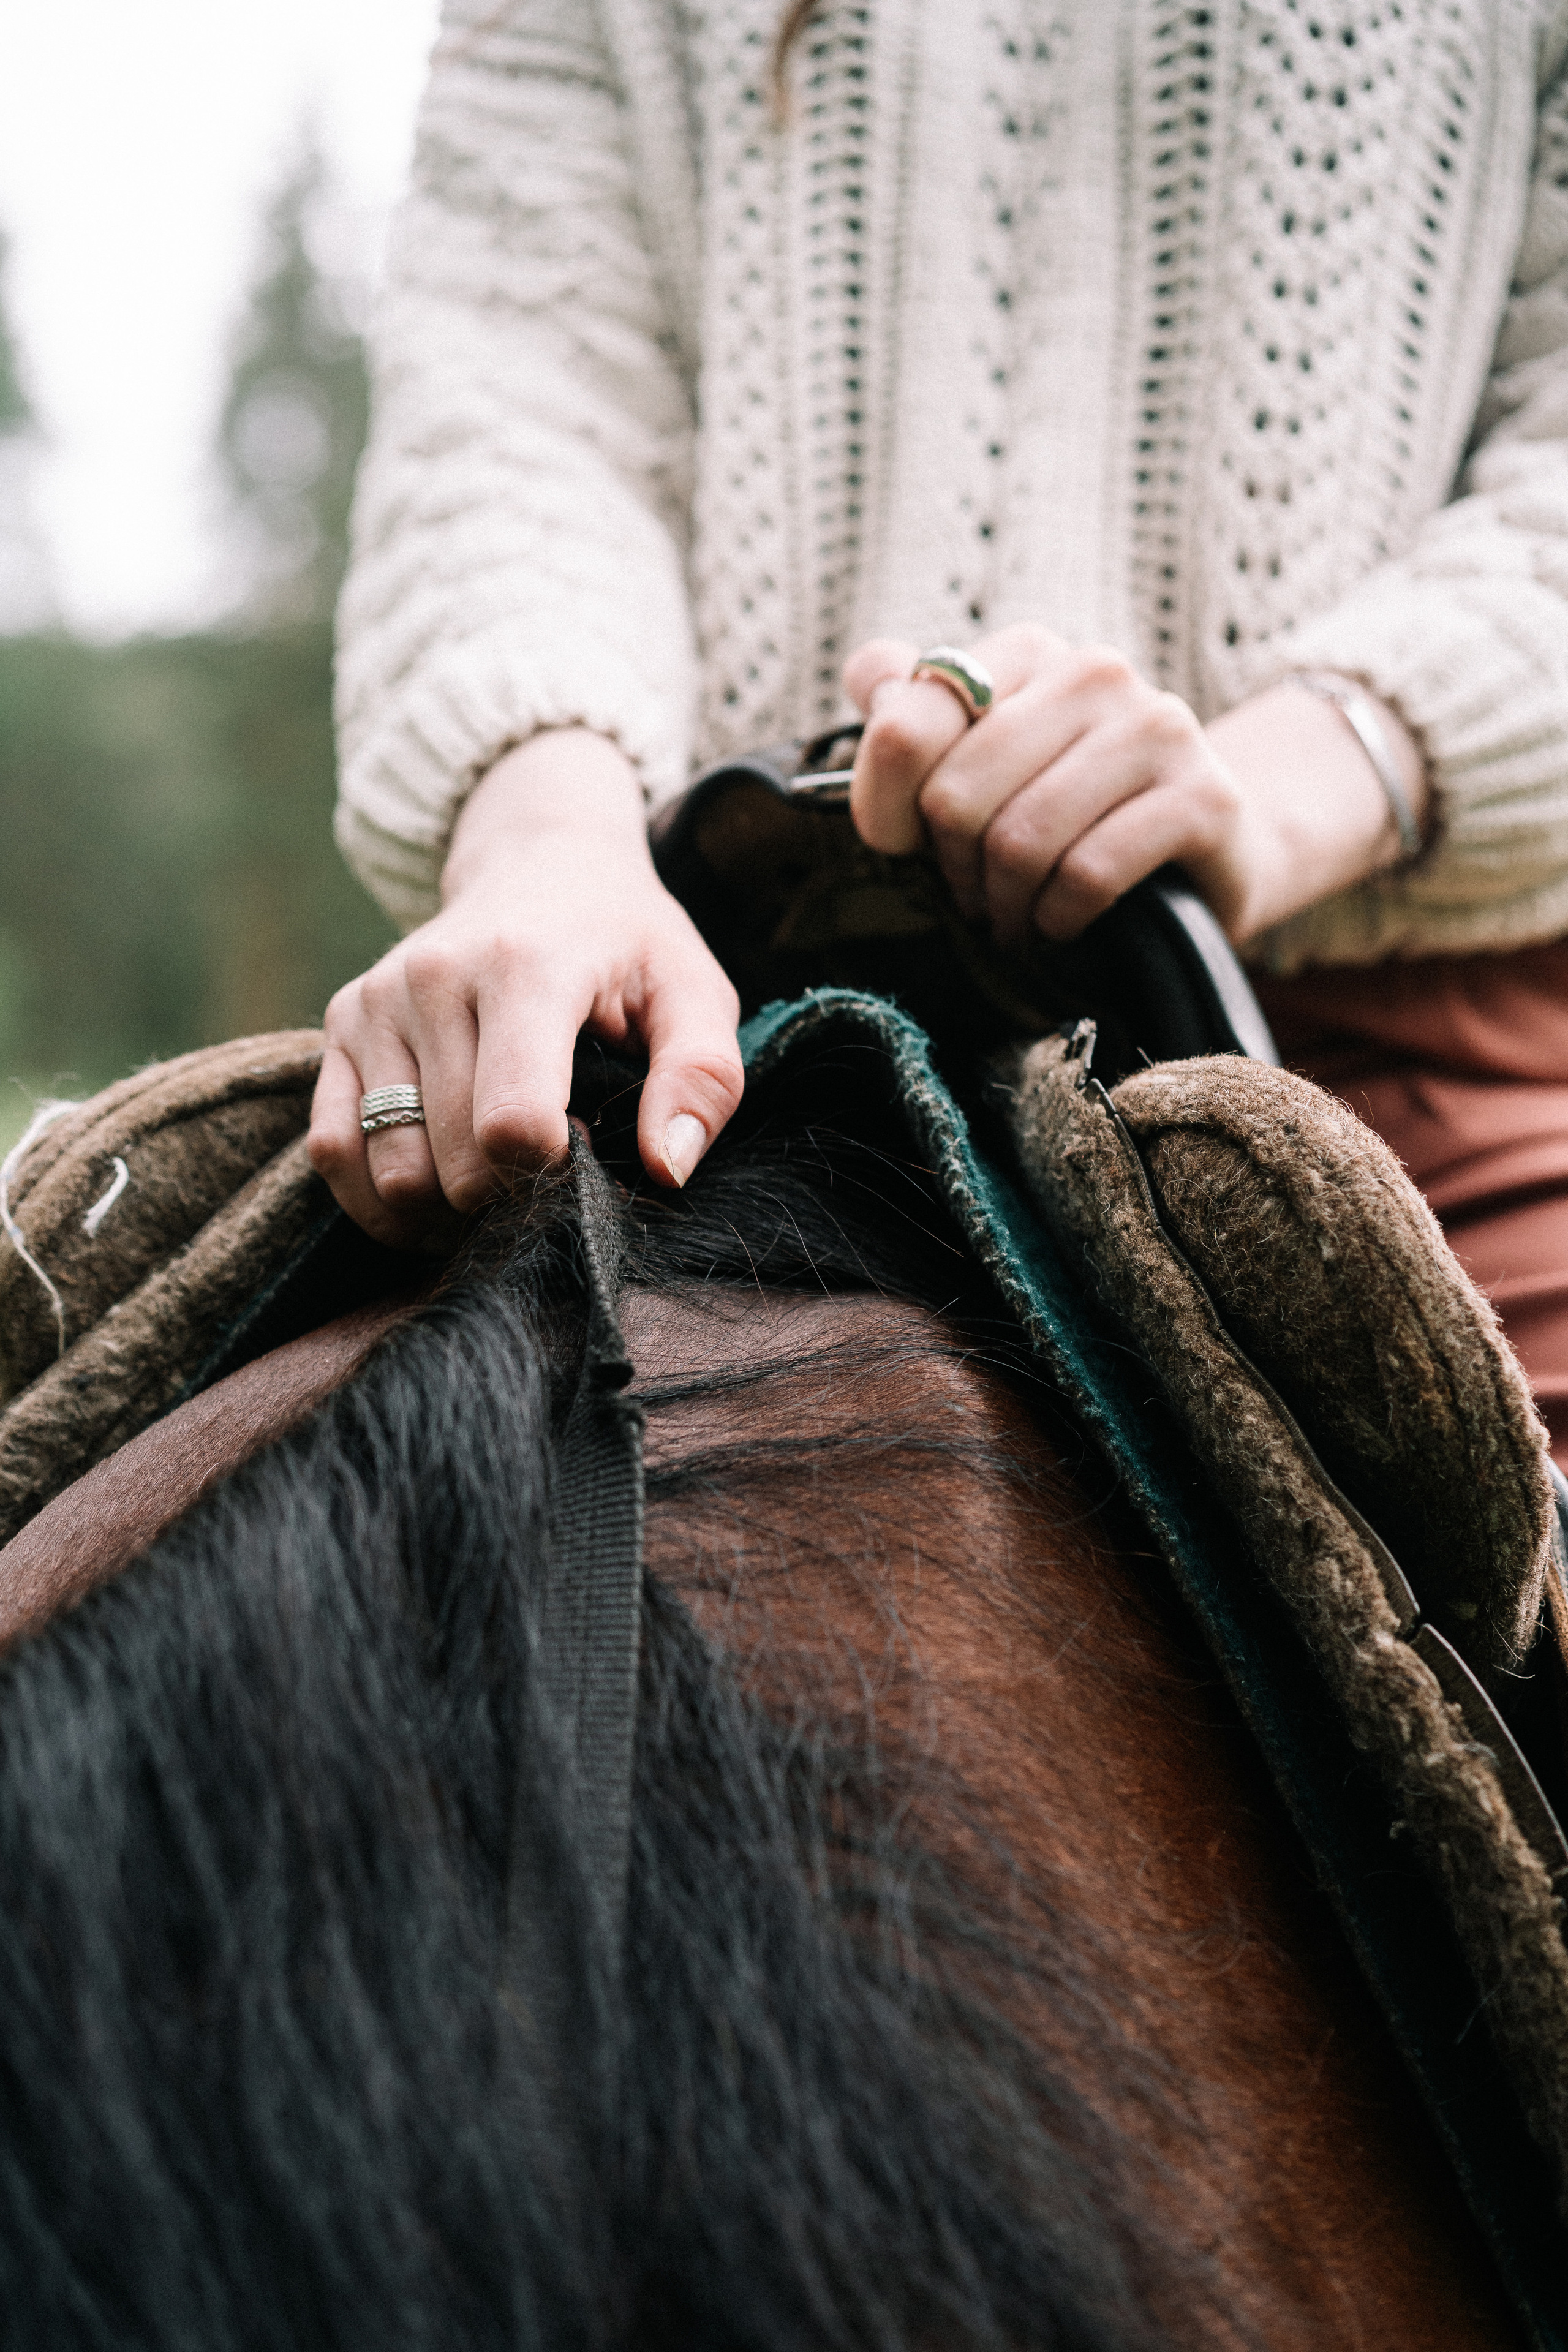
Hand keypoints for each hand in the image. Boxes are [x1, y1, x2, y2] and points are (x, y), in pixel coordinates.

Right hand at [308, 730, 743, 1247]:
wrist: (538, 861)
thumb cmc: (626, 941)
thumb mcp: (695, 991)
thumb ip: (702, 1078)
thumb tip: (668, 1169)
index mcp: (524, 967)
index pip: (510, 1123)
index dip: (551, 1174)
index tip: (584, 1151)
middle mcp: (433, 979)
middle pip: (453, 1164)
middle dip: (505, 1198)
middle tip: (546, 1172)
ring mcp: (376, 1001)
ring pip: (392, 1172)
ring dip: (444, 1208)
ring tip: (495, 1180)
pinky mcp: (342, 1021)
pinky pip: (331, 1150)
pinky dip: (379, 1196)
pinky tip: (435, 1187)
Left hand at [844, 625, 1427, 947]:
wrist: (1211, 850)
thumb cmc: (1075, 812)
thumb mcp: (986, 765)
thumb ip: (912, 720)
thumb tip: (873, 688)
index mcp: (1028, 653)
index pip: (906, 722)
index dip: (887, 808)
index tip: (912, 846)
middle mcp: (1095, 671)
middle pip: (955, 794)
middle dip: (952, 867)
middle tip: (976, 894)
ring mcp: (1156, 728)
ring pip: (1020, 840)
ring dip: (1004, 904)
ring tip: (1016, 917)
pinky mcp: (1203, 797)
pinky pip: (1086, 874)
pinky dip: (1058, 918)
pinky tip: (1064, 923)